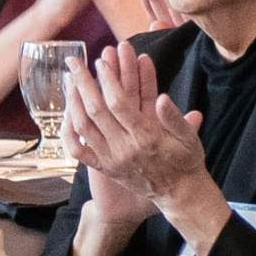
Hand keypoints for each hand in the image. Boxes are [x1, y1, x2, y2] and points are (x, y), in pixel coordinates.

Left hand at [64, 40, 228, 255]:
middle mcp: (123, 149)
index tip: (100, 61)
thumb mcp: (190, 138)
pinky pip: (78, 149)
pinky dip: (68, 130)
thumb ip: (176, 118)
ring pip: (82, 127)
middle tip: (73, 61)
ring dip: (72, 100)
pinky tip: (65, 111)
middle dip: (82, 83)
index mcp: (146, 138)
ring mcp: (110, 159)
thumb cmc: (187, 161)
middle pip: (95, 110)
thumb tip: (162, 98)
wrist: (178, 194)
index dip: (108, 80)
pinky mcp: (103, 167)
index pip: (119, 103)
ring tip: (67, 78)